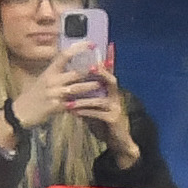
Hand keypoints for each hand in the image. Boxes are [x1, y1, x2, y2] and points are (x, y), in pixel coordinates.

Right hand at [8, 47, 102, 133]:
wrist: (21, 112)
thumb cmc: (34, 95)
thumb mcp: (44, 80)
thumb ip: (57, 73)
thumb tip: (70, 63)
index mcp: (50, 71)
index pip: (64, 55)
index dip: (78, 48)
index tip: (91, 44)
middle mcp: (52, 80)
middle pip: (74, 73)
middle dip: (90, 71)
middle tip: (102, 67)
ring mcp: (54, 94)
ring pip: (76, 89)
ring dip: (89, 87)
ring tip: (100, 84)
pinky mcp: (55, 107)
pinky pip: (72, 105)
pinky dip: (83, 105)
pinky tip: (92, 104)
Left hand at [66, 51, 140, 166]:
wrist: (118, 142)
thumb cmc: (104, 124)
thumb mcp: (94, 108)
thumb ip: (86, 97)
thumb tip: (71, 88)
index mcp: (112, 91)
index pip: (110, 72)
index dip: (110, 59)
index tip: (109, 45)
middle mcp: (116, 97)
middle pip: (111, 80)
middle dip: (101, 73)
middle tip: (89, 67)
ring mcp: (116, 108)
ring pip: (100, 100)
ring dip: (83, 100)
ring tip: (69, 102)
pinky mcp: (113, 120)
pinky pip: (98, 114)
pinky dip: (85, 113)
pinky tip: (74, 113)